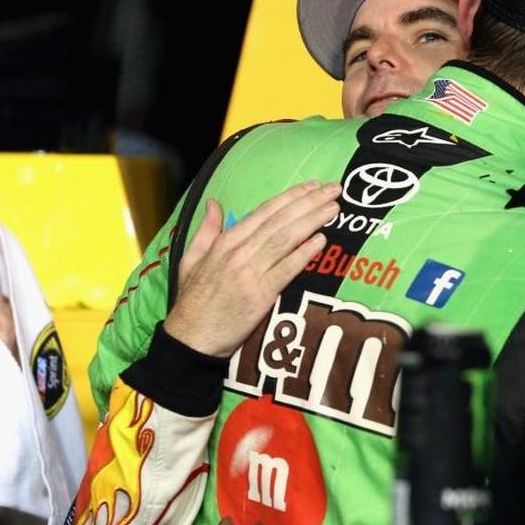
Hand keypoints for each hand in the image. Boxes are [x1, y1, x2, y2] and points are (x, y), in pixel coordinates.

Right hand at [164, 181, 340, 357]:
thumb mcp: (190, 259)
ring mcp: (250, 273)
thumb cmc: (193, 301)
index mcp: (225, 242)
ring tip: (334, 209)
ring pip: (286, 239)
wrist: (191, 338)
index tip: (311, 186)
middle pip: (280, 221)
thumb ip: (206, 229)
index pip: (264, 212)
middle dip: (309, 202)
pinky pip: (286, 269)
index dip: (290, 197)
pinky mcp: (260, 295)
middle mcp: (239, 253)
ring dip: (312, 221)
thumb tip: (214, 203)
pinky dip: (304, 253)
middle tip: (333, 189)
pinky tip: (321, 241)